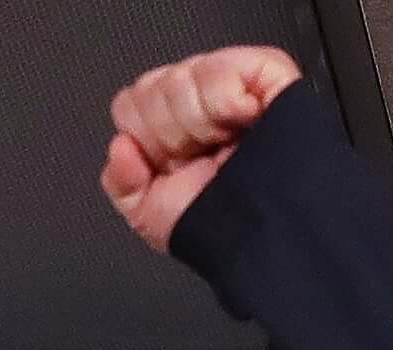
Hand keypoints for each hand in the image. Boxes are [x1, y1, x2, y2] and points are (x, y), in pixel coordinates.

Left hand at [100, 46, 302, 251]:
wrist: (272, 237)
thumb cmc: (227, 229)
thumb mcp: (154, 218)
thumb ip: (121, 184)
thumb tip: (120, 149)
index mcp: (174, 130)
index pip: (130, 106)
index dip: (146, 140)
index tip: (172, 166)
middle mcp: (198, 103)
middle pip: (150, 89)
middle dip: (171, 135)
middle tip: (202, 158)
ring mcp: (231, 83)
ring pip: (181, 78)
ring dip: (201, 124)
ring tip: (227, 146)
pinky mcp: (267, 71)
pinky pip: (220, 69)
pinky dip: (226, 103)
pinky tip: (244, 123)